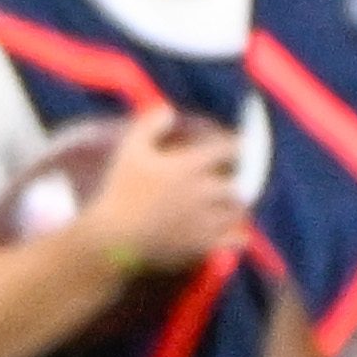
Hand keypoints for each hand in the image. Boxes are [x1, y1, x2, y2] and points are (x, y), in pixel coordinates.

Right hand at [81, 107, 247, 271]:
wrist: (116, 237)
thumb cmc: (121, 190)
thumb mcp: (131, 149)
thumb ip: (150, 125)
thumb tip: (169, 111)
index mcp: (190, 166)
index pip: (227, 149)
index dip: (235, 145)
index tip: (238, 143)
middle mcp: (204, 192)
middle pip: (236, 182)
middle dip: (239, 178)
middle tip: (240, 176)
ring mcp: (206, 220)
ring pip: (237, 211)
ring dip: (237, 205)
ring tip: (235, 203)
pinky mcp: (203, 245)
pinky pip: (234, 240)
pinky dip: (238, 236)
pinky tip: (237, 234)